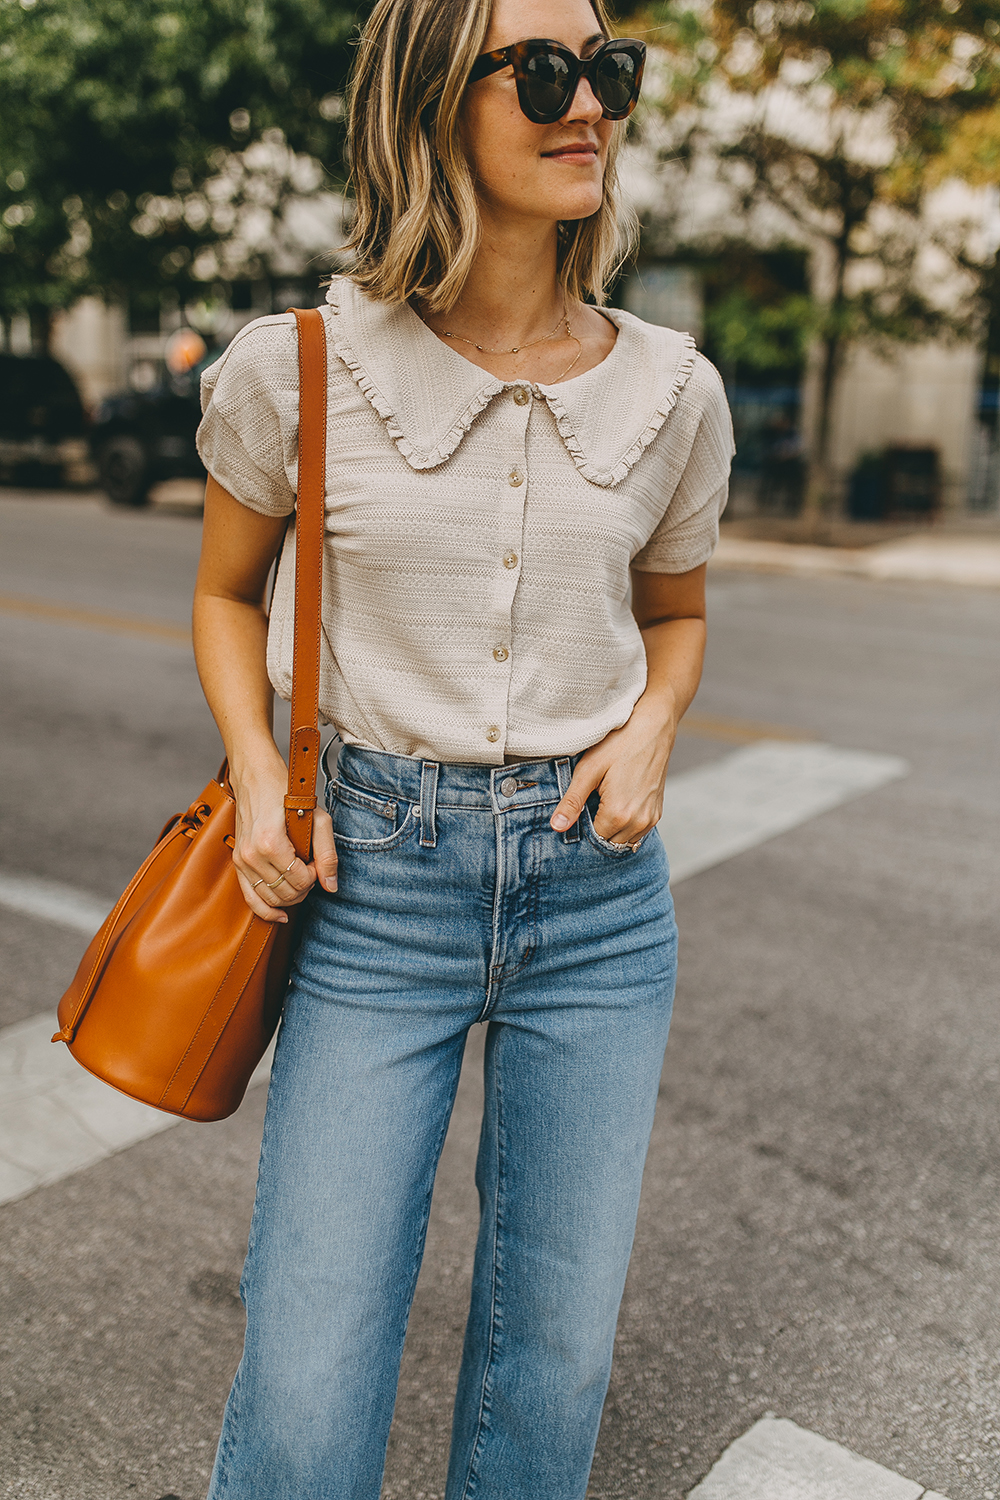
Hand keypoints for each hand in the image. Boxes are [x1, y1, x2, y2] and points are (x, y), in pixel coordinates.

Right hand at [231, 763, 337, 921]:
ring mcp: (241, 860)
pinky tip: (281, 917)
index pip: (300, 880)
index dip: (315, 875)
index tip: (317, 861)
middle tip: (311, 868)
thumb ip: (327, 854)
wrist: (257, 779)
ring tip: (299, 878)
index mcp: (270, 843)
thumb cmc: (287, 794)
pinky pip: (250, 899)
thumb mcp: (318, 819)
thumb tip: (331, 886)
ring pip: (271, 899)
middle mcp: (251, 855)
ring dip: (290, 896)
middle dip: (304, 887)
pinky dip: (266, 911)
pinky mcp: (237, 863)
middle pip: (286, 893)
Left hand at [550, 694, 677, 846]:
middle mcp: (638, 822)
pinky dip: (625, 826)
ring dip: (611, 830)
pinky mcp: (657, 811)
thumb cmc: (619, 744)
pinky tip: (616, 805)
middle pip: (609, 842)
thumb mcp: (588, 770)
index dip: (581, 829)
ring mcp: (651, 818)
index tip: (576, 812)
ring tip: (602, 805)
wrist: (653, 727)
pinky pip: (637, 832)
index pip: (593, 840)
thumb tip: (557, 827)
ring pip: (624, 841)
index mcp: (618, 814)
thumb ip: (572, 802)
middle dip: (596, 831)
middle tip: (587, 806)